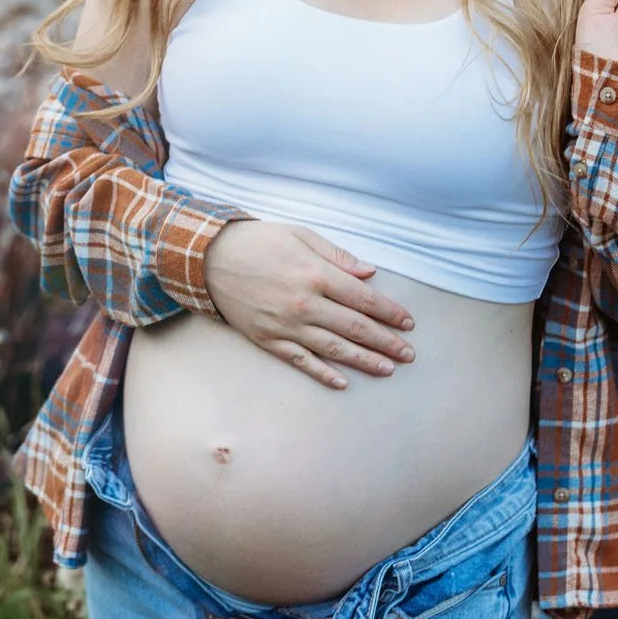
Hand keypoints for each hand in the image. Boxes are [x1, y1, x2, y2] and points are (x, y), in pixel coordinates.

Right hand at [204, 220, 416, 389]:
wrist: (209, 259)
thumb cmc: (259, 242)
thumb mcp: (301, 236)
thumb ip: (338, 256)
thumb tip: (370, 273)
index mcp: (316, 274)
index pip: (364, 299)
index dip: (390, 313)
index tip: (408, 323)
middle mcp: (304, 304)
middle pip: (355, 327)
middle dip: (386, 342)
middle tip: (408, 354)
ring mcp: (285, 325)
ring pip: (333, 348)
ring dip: (364, 361)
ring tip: (387, 370)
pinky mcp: (268, 339)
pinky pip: (301, 361)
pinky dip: (323, 373)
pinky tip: (343, 382)